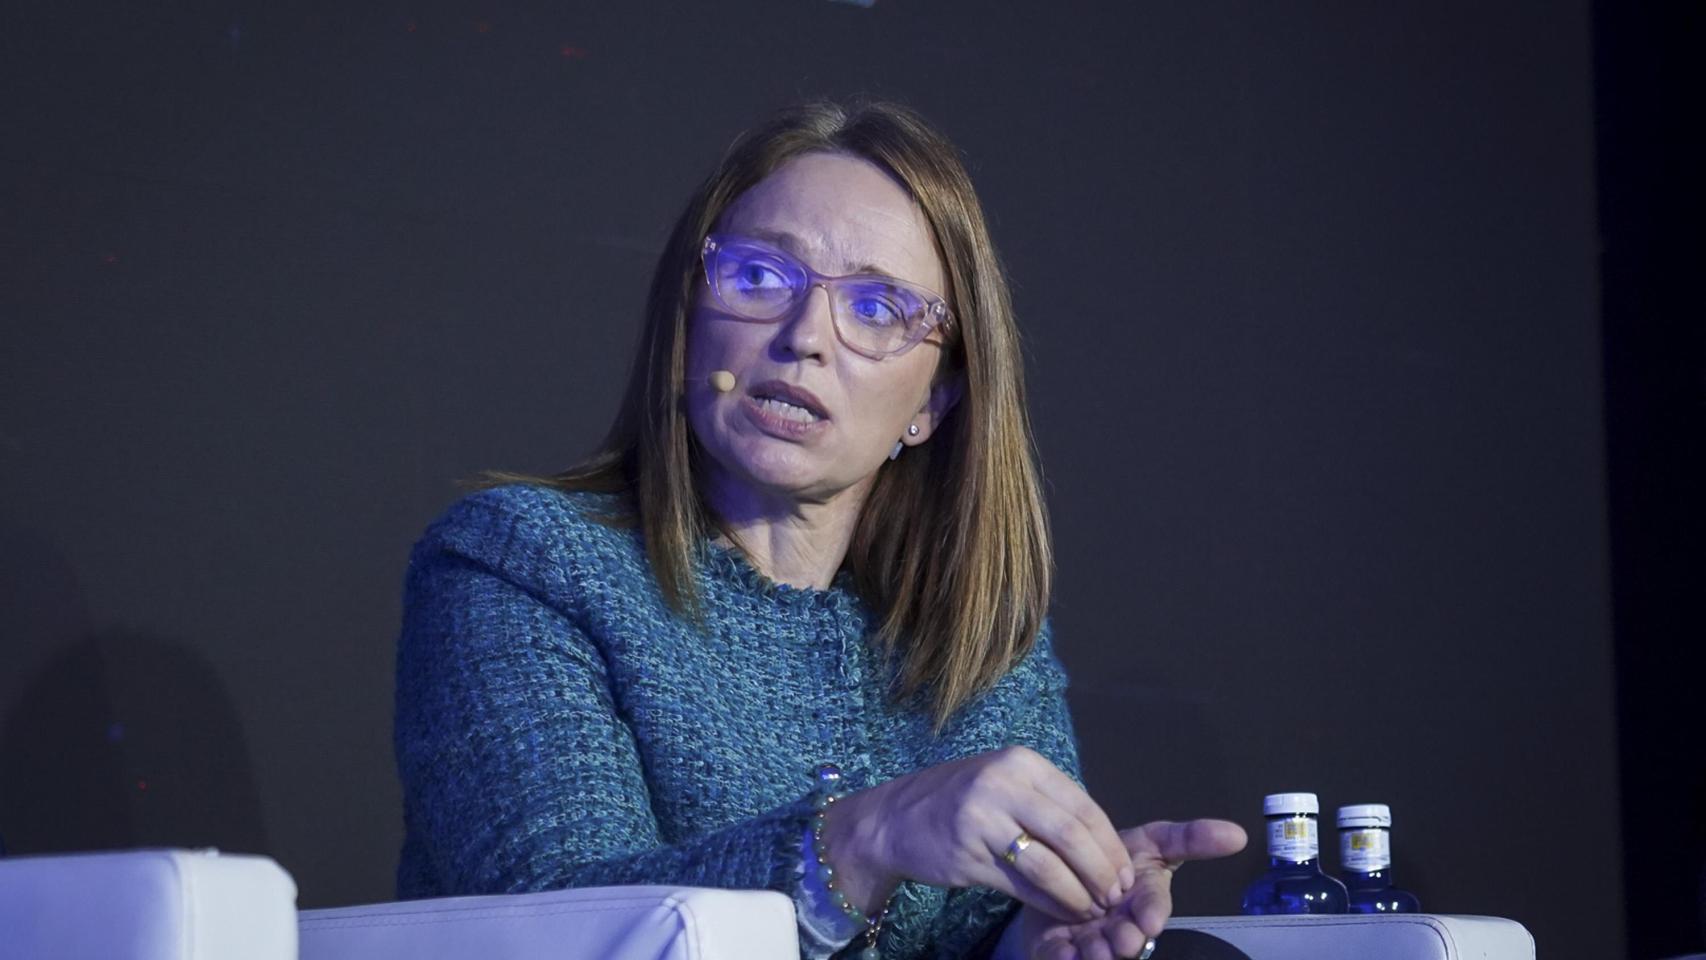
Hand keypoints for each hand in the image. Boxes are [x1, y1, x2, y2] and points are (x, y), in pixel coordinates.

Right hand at [822, 746, 1132, 922]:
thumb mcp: (1004, 783)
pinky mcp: (967, 853)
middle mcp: (1003, 783)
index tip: (1127, 872)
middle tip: (1116, 896)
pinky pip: (1021, 884)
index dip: (1110, 845)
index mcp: (1022, 763)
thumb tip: (1103, 842)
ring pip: (1049, 863)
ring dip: (1079, 893)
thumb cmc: (960, 802)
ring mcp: (982, 818)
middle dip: (1102, 871)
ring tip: (1094, 909)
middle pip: (1072, 834)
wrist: (895, 819)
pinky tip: (1065, 911)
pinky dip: (1050, 902)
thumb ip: (1049, 803)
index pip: (1083, 806)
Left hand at [1001, 819, 1247, 959]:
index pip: (1153, 907)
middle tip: (1121, 939)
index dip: (1152, 912)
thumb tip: (1240, 834)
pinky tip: (1063, 952)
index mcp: (1143, 902)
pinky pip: (1059, 955)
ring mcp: (1091, 939)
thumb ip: (1190, 838)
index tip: (1150, 919)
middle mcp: (1121, 925)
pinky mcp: (1059, 946)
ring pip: (1096, 951)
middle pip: (1126, 936)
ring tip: (1095, 950)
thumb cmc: (1115, 858)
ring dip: (1097, 953)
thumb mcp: (1152, 842)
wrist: (1065, 872)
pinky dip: (1061, 955)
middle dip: (1126, 939)